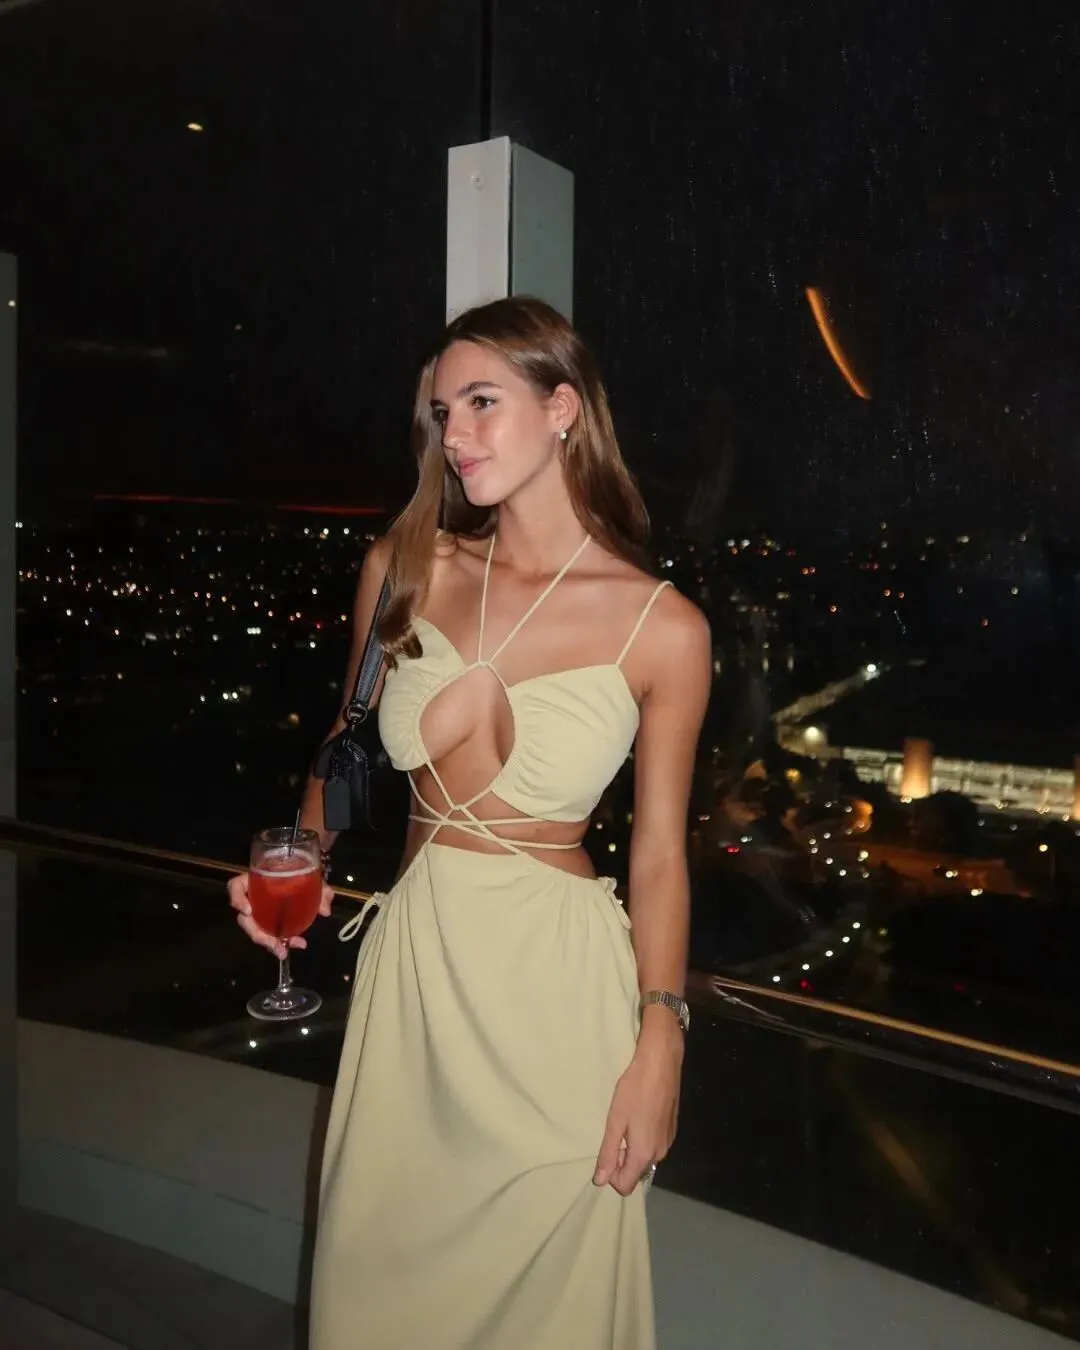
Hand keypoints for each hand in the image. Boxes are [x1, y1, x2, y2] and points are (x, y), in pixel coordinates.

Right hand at [227, 871, 333, 959]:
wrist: (303, 875)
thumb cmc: (301, 873)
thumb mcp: (311, 878)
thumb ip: (320, 891)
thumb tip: (325, 910)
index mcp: (255, 880)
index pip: (235, 886)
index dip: (237, 899)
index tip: (248, 911)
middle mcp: (251, 896)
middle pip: (245, 919)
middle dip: (260, 935)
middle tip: (277, 946)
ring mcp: (257, 911)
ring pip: (255, 930)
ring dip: (269, 942)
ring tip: (283, 952)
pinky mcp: (265, 922)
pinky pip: (265, 934)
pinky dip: (276, 942)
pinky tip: (287, 948)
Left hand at [593, 1024, 682, 1195]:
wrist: (661, 1064)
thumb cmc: (634, 1090)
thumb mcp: (615, 1121)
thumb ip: (608, 1153)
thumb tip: (600, 1181)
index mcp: (644, 1155)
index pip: (625, 1186)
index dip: (611, 1175)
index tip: (607, 1149)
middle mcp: (659, 1154)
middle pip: (636, 1173)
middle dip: (622, 1162)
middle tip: (615, 1132)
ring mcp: (668, 1142)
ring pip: (645, 1159)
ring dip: (632, 1149)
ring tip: (626, 1121)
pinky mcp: (672, 1130)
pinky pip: (654, 1146)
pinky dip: (643, 1139)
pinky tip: (640, 1115)